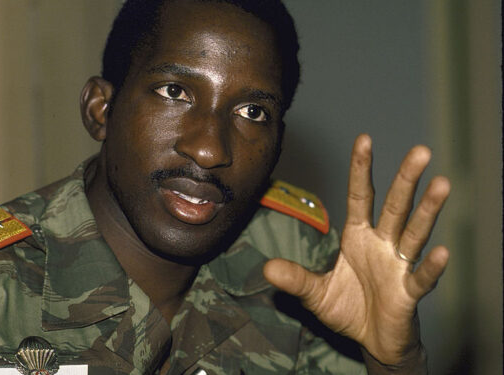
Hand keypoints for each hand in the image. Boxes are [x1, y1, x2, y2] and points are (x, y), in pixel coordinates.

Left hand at [263, 134, 449, 365]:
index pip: (360, 196)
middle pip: (395, 206)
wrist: (372, 341)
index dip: (361, 169)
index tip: (364, 139)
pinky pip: (421, 278)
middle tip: (420, 151)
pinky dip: (431, 267)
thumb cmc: (347, 309)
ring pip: (415, 233)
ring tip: (441, 184)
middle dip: (406, 179)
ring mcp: (398, 267)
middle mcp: (382, 245)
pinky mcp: (409, 293)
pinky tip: (441, 252)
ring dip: (427, 210)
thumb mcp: (315, 293)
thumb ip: (296, 279)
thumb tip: (266, 268)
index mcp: (359, 237)